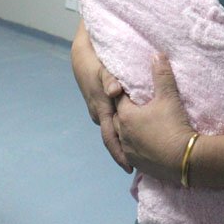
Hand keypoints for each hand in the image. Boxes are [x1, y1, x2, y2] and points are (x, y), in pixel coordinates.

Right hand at [71, 20, 131, 172]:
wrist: (81, 55)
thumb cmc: (94, 62)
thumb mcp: (103, 69)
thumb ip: (110, 80)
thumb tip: (116, 91)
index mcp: (101, 110)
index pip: (110, 138)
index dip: (119, 154)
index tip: (130, 168)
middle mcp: (99, 114)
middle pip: (113, 138)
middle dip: (125, 152)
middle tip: (141, 166)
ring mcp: (98, 110)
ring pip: (113, 129)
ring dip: (124, 140)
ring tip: (140, 152)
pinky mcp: (101, 105)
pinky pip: (112, 120)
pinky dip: (122, 127)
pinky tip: (134, 131)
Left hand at [114, 55, 194, 181]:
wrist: (183, 159)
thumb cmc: (173, 125)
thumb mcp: (169, 96)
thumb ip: (161, 74)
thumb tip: (156, 54)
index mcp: (126, 116)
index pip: (119, 98)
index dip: (125, 91)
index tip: (130, 86)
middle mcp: (122, 134)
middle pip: (116, 118)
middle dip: (122, 111)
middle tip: (134, 104)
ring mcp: (128, 151)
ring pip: (121, 137)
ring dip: (126, 130)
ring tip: (136, 124)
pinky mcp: (137, 164)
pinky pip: (129, 152)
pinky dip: (133, 145)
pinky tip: (141, 144)